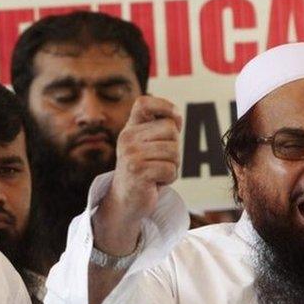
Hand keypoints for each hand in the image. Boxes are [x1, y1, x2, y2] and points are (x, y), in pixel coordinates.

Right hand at [93, 96, 181, 254]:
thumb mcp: (148, 147)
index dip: (164, 106)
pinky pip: (171, 169)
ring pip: (174, 151)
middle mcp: (127, 138)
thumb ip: (160, 130)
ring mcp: (131, 155)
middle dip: (175, 148)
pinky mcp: (138, 172)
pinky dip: (169, 178)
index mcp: (130, 129)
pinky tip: (155, 182)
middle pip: (171, 130)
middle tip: (160, 162)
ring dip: (173, 166)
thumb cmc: (144, 171)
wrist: (126, 201)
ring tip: (157, 172)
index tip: (176, 119)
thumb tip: (177, 118)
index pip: (144, 103)